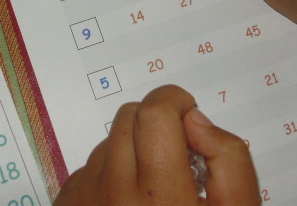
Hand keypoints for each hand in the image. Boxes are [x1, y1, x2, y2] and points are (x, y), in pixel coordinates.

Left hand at [54, 85, 257, 205]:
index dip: (175, 102)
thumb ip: (229, 159)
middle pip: (129, 117)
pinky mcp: (67, 202)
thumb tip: (195, 120)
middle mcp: (114, 194)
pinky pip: (90, 165)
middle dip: (157, 123)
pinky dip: (112, 172)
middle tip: (176, 154)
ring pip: (109, 140)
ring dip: (134, 149)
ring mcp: (85, 198)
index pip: (154, 114)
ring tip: (153, 187)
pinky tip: (128, 204)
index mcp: (161, 197)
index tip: (189, 118)